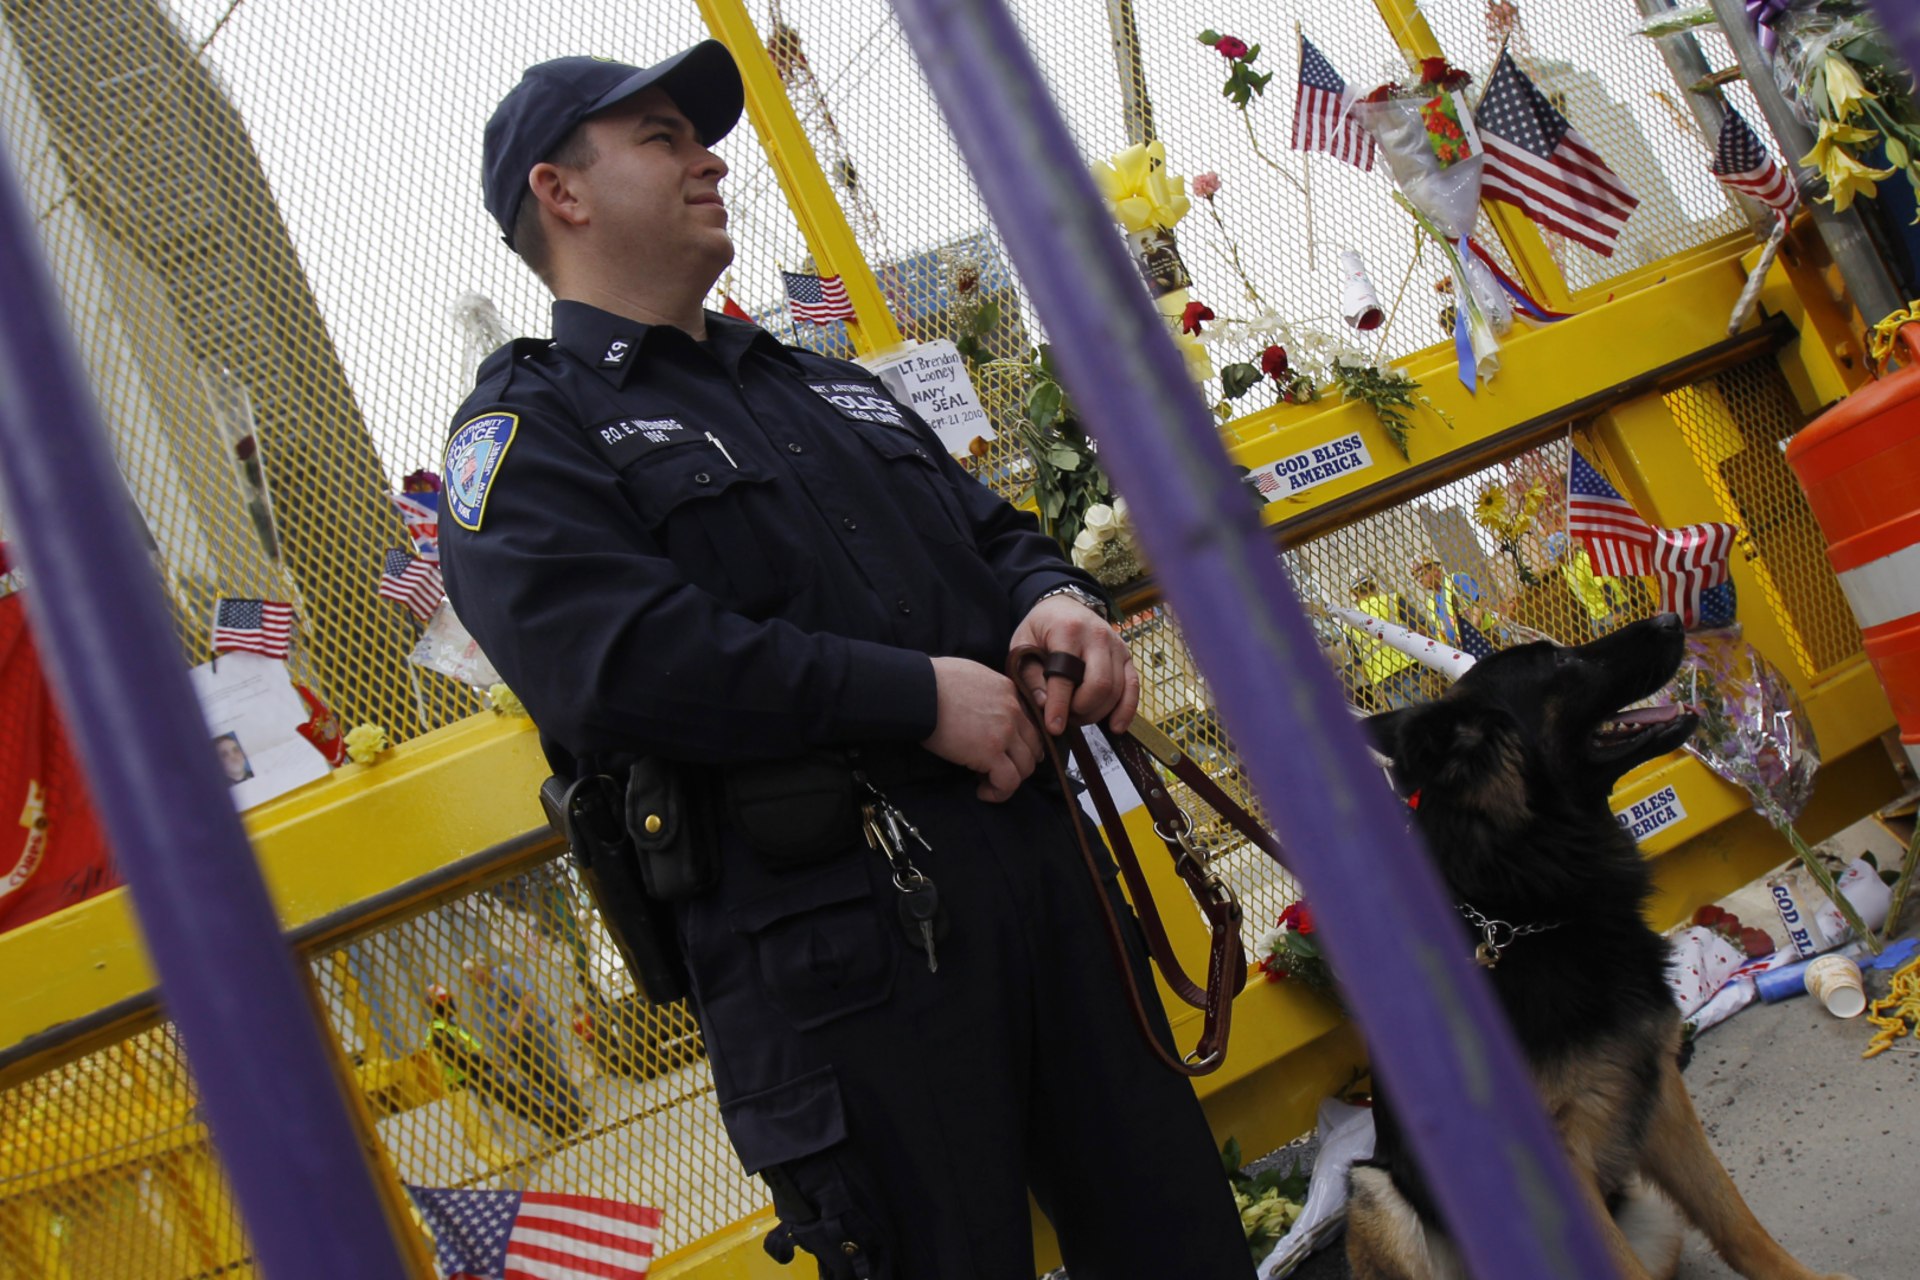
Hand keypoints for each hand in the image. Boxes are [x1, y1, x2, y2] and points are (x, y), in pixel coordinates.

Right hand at [921, 656, 1046, 802]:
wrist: (919, 691)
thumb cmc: (933, 682)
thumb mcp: (971, 674)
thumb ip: (987, 692)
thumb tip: (981, 709)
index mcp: (1008, 691)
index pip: (1028, 724)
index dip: (1018, 743)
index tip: (1003, 753)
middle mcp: (1013, 711)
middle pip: (1033, 747)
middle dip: (1019, 763)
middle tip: (997, 770)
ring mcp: (1004, 733)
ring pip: (1025, 767)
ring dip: (1010, 780)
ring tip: (988, 783)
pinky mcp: (990, 752)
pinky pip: (1008, 782)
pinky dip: (999, 792)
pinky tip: (983, 791)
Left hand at [1009, 594, 1138, 735]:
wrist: (1064, 606)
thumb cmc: (1041, 628)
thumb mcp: (1023, 645)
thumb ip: (1030, 676)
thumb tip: (1044, 706)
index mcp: (1068, 630)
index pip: (1066, 675)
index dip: (1060, 705)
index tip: (1054, 727)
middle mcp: (1097, 636)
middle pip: (1099, 685)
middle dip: (1082, 710)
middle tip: (1066, 717)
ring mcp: (1116, 645)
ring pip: (1116, 690)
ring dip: (1098, 712)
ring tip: (1078, 716)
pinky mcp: (1127, 655)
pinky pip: (1133, 687)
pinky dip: (1126, 710)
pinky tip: (1116, 726)